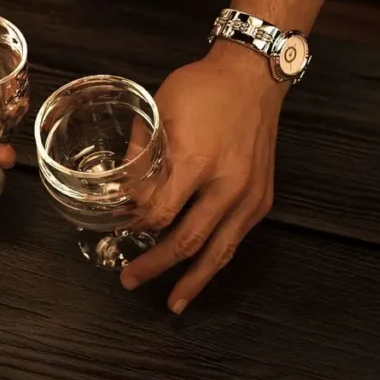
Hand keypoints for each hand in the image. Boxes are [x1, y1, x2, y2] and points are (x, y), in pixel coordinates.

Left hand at [120, 40, 287, 313]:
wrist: (252, 76)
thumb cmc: (201, 89)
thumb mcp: (157, 112)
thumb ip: (138, 155)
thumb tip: (117, 190)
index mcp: (195, 161)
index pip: (159, 213)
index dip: (135, 228)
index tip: (117, 231)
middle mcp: (226, 185)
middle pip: (187, 241)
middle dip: (155, 266)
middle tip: (128, 280)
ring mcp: (248, 195)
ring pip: (219, 250)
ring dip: (193, 280)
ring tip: (173, 303)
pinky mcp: (262, 199)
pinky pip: (236, 239)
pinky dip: (216, 260)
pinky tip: (200, 274)